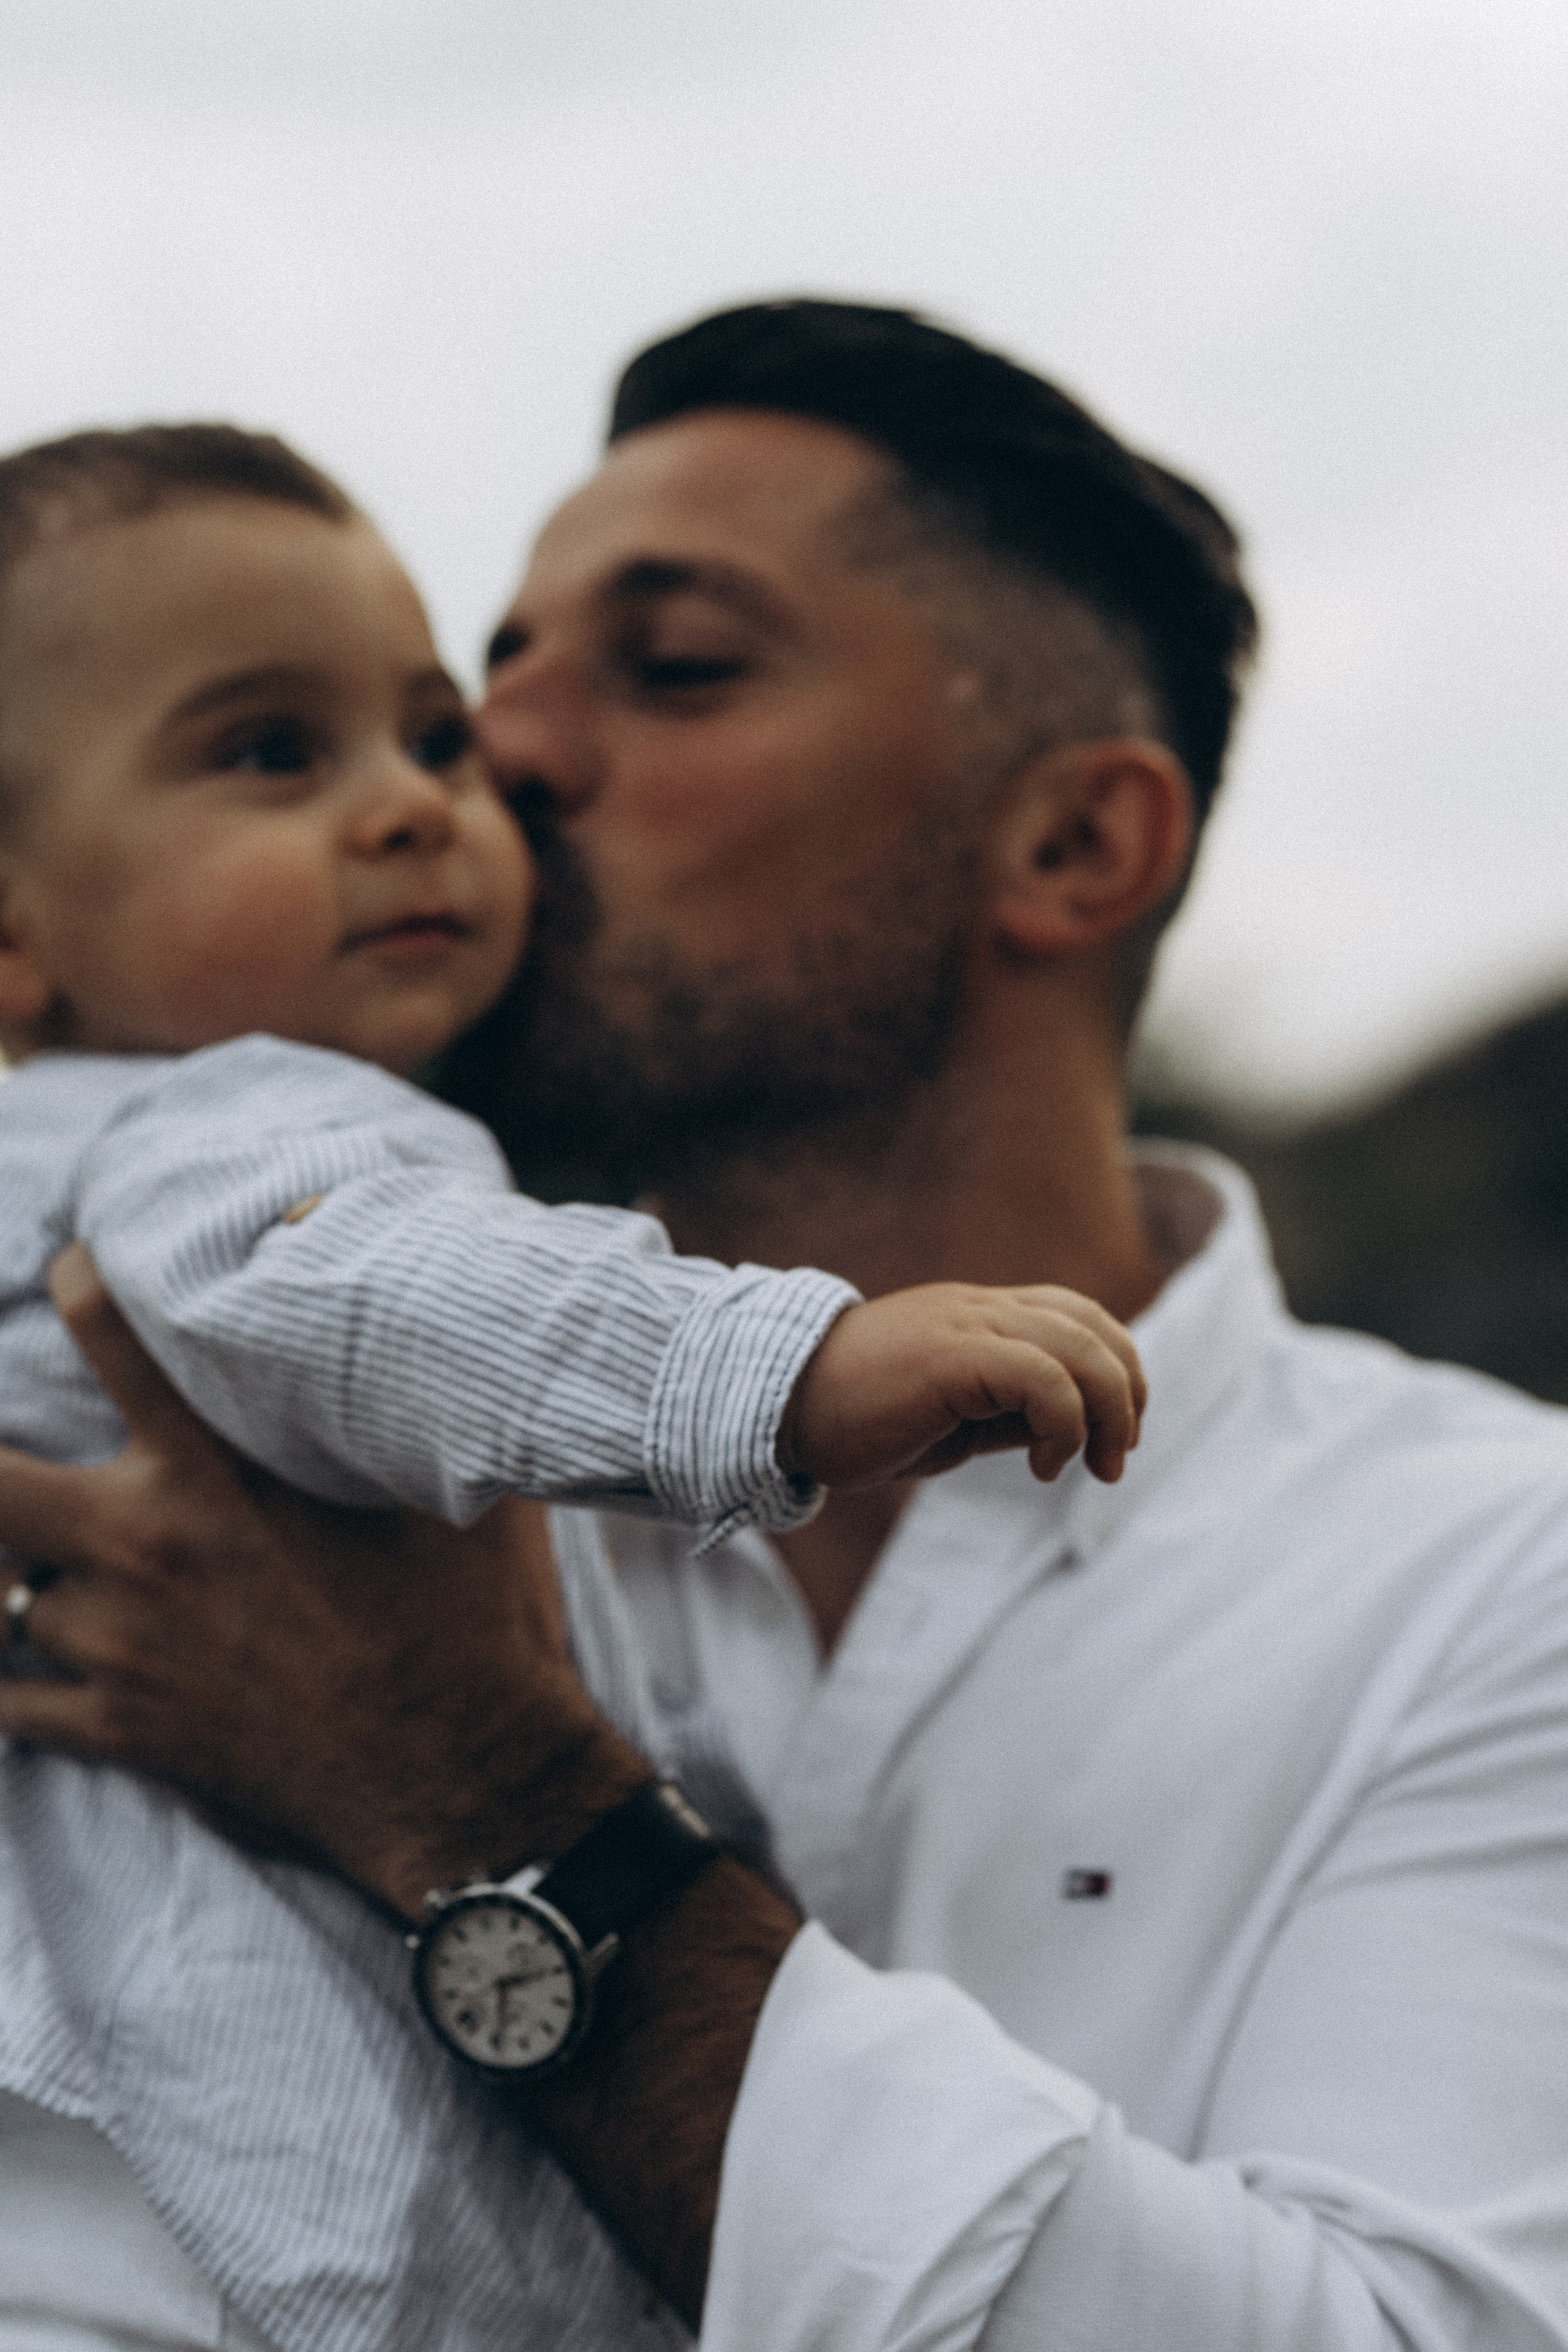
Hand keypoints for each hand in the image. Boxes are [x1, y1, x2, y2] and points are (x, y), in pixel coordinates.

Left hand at [0, 1245, 647, 1916]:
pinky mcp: (124, 1732)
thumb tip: (419, 1310)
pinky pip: (9, 1709)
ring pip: (3, 1598)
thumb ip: (400, 1398)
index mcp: (215, 1474)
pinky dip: (2, 1686)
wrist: (460, 1772)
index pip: (106, 1337)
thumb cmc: (467, 1616)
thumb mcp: (444, 1480)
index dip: (76, 1280)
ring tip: (40, 1561)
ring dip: (22, 1577)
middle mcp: (145, 1550)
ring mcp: (121, 1648)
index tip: (76, 1267)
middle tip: (10, 1449)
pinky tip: (13, 1669)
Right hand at [777, 1281, 1145, 1489]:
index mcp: (982, 1314)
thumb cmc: (856, 1419)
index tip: (1113, 1436)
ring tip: (1091, 1466)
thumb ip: (1010, 1411)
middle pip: (1093, 1326)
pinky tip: (1044, 1466)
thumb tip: (1071, 1431)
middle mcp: (981, 1307)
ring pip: (1078, 1346)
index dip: (1117, 1368)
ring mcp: (966, 1324)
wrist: (779, 1407)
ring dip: (1106, 1412)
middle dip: (1125, 1396)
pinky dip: (1063, 1423)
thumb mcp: (955, 1417)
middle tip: (1115, 1459)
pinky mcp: (952, 1355)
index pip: (1080, 1315)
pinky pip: (1040, 1376)